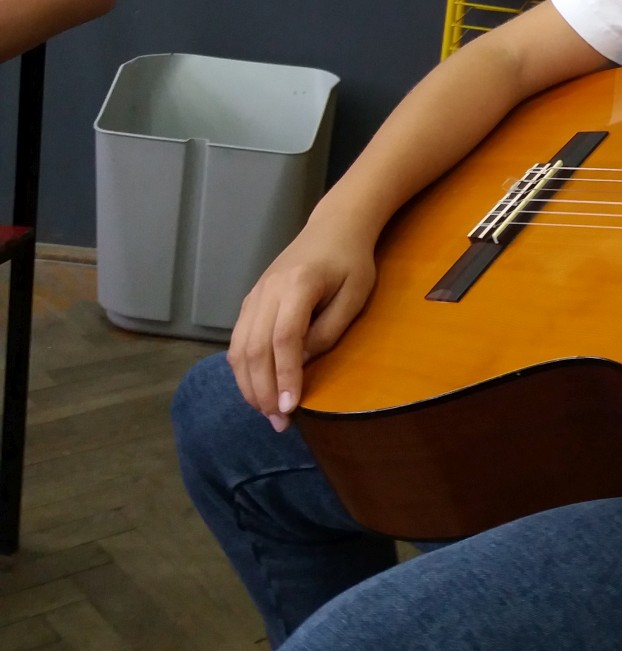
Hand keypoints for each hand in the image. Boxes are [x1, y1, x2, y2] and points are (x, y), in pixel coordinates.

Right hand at [227, 215, 377, 428]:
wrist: (333, 227)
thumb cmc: (351, 261)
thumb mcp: (355, 295)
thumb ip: (329, 330)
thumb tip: (301, 364)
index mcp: (298, 284)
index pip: (284, 338)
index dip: (285, 375)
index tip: (291, 408)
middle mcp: (268, 289)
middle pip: (254, 347)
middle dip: (263, 390)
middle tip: (279, 423)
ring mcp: (255, 294)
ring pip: (238, 347)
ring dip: (249, 385)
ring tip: (267, 413)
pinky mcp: (250, 301)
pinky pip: (237, 340)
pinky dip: (242, 370)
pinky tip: (256, 389)